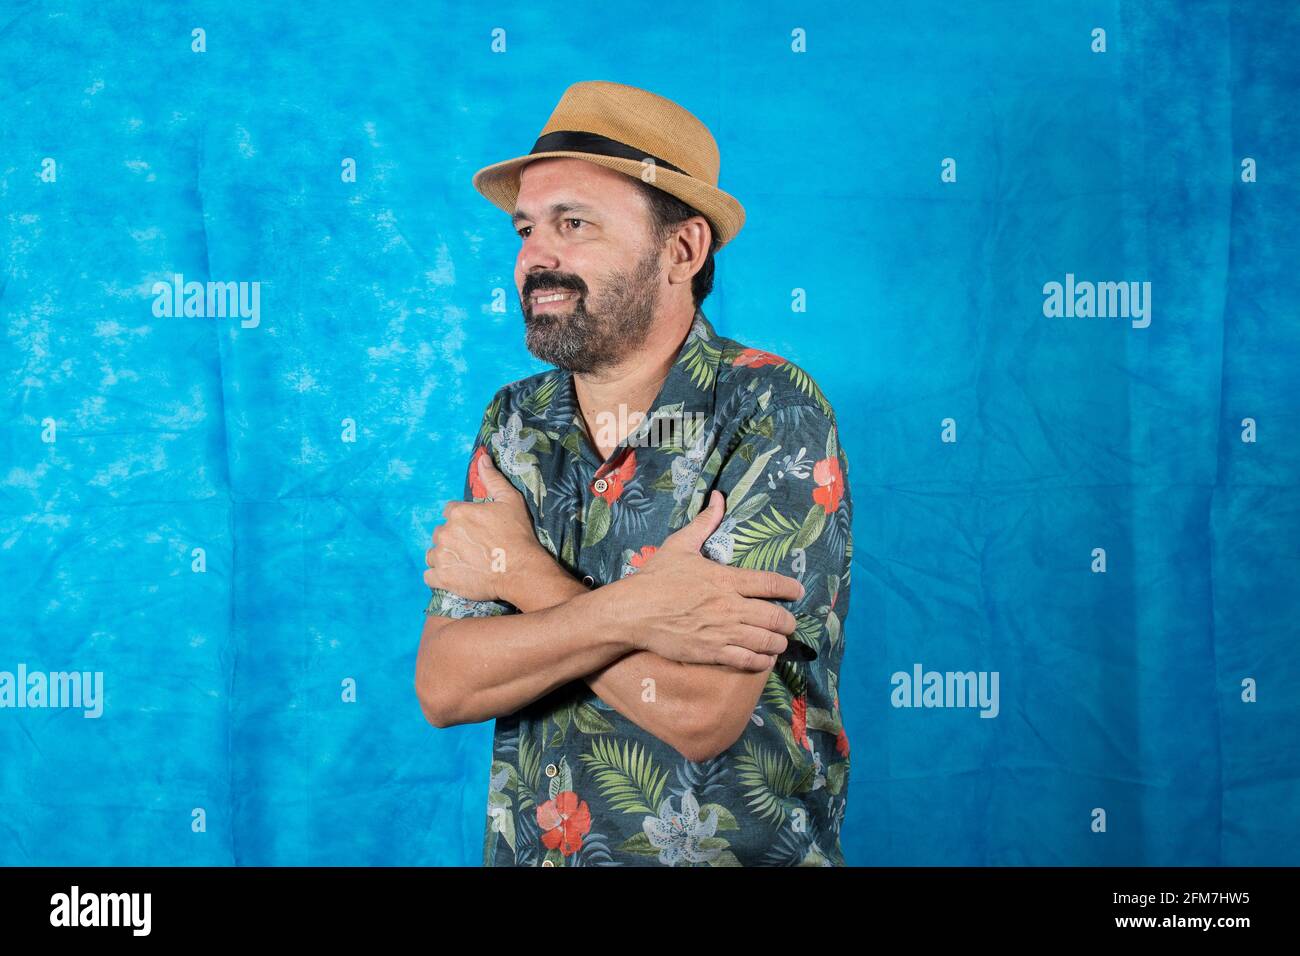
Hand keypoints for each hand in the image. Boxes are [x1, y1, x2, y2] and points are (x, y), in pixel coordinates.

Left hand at [424, 453, 549, 603]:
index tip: (476, 529)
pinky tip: (454, 575)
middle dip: (453, 538)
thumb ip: (493, 479)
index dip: (463, 519)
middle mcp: (445, 533)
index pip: (450, 512)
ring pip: (433, 553)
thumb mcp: (510, 501)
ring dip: (445, 556)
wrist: (521, 570)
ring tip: (465, 562)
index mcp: (458, 513)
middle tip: (473, 547)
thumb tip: (481, 458)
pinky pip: (429, 576)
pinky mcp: (442, 578)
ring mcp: (441, 557)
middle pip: (441, 532)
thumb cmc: (517, 535)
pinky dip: (439, 576)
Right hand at [607, 490, 803, 670]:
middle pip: (775, 617)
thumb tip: (718, 497)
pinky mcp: (712, 652)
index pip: (770, 583)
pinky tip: (763, 659)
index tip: (797, 591)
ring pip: (766, 641)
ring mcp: (722, 631)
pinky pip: (747, 661)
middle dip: (788, 622)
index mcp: (726, 579)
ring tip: (779, 642)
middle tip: (789, 623)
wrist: (633, 612)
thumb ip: (704, 523)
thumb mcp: (680, 545)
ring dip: (778, 643)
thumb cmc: (656, 578)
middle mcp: (730, 606)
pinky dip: (761, 662)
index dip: (790, 588)